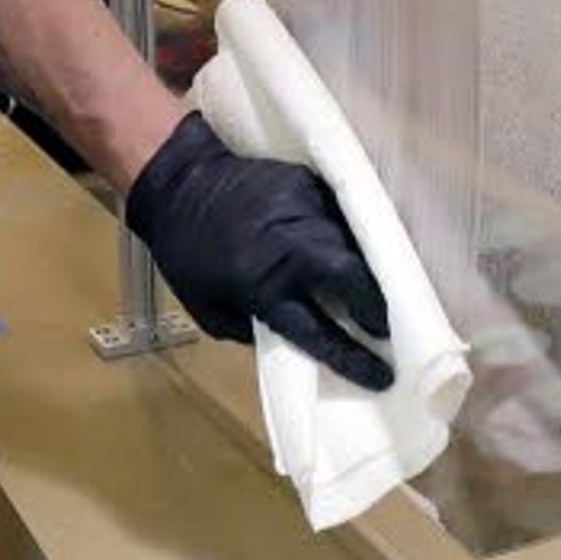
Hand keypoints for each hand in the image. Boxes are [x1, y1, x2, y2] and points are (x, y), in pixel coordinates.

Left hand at [124, 115, 395, 389]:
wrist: (178, 183)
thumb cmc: (187, 253)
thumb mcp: (209, 309)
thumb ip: (253, 327)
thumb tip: (292, 338)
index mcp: (262, 289)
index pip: (320, 334)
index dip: (355, 359)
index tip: (383, 375)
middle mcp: (288, 250)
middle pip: (349, 277)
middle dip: (373, 305)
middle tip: (381, 324)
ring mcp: (301, 211)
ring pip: (350, 244)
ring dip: (361, 270)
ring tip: (363, 288)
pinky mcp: (306, 184)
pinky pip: (336, 216)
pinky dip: (341, 236)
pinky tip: (336, 246)